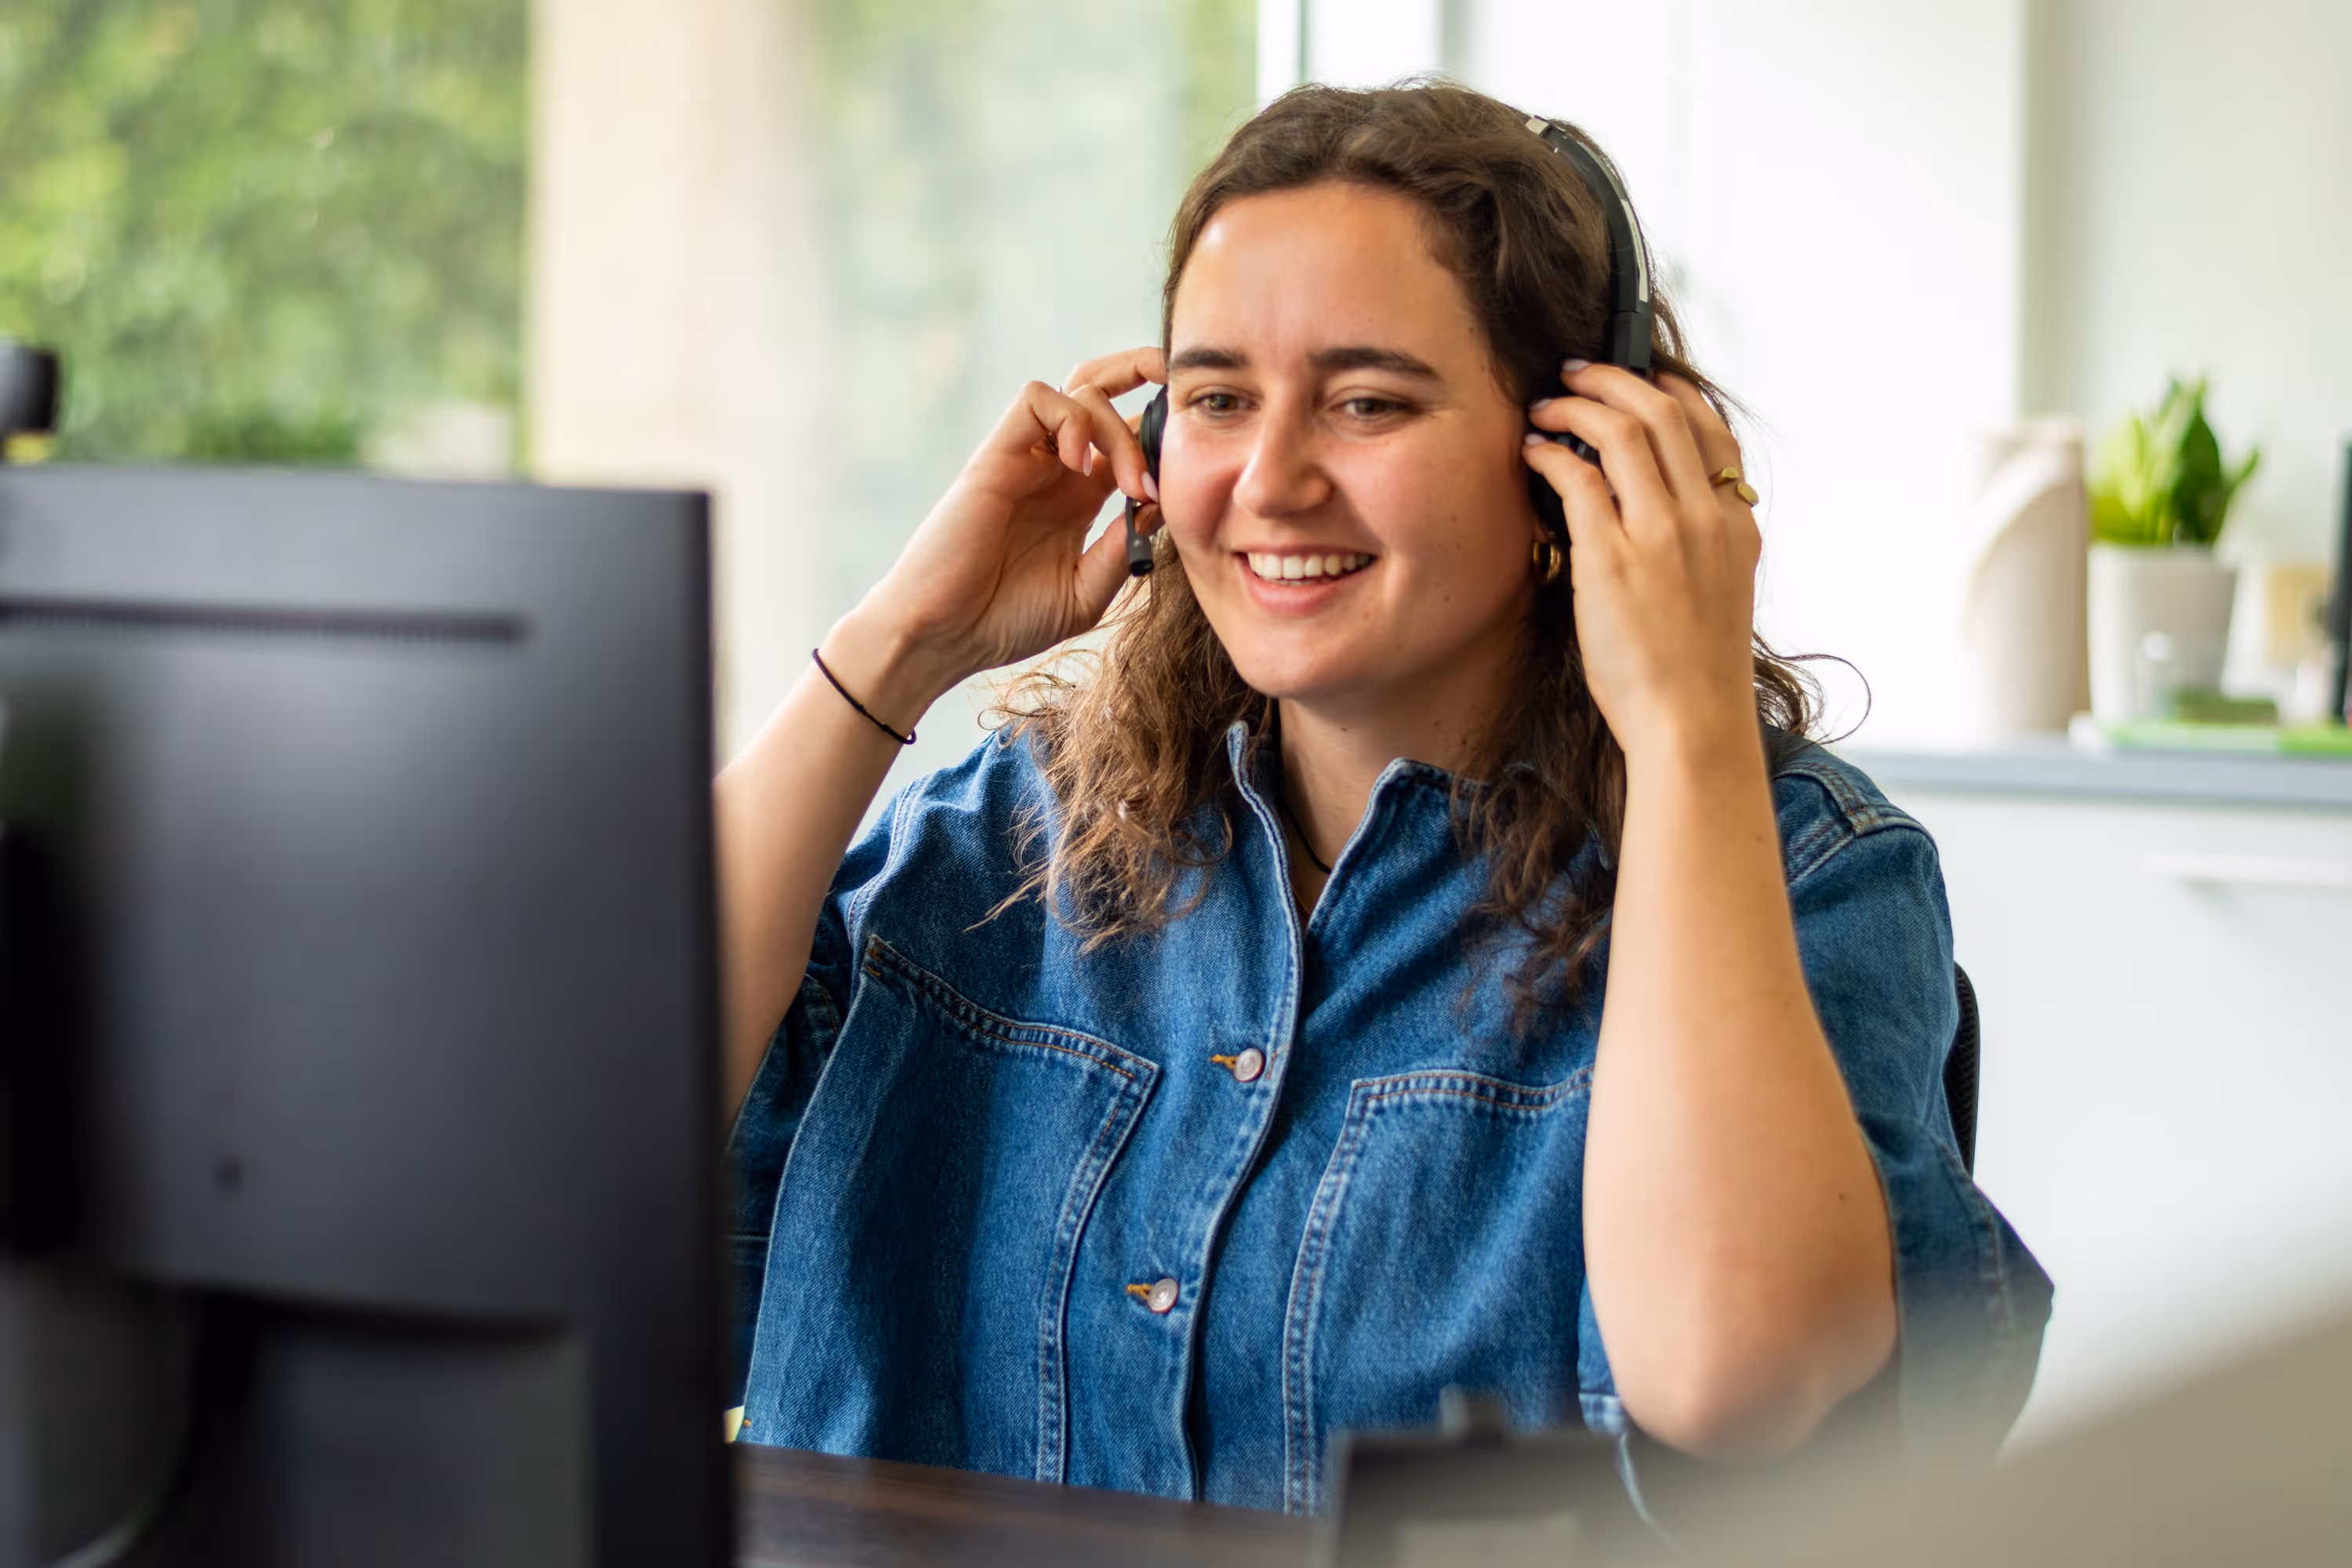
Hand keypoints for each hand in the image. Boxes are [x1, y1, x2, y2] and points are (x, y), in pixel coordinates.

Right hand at [837, 347, 1165, 707]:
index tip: (1193, 467)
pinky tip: (1080, 465)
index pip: (1127, 435)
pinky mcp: (996, 455)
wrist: (943, 636)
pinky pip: (1037, 399)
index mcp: (1079, 497)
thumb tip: (1160, 504)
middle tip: (1183, 405)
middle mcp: (1055, 468)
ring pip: (1080, 390)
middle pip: (1102, 388)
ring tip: (1130, 483)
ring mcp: (1026, 458)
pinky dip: (1070, 417)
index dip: (1163, 434)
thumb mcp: (1086, 592)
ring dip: (1118, 427)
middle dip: (1146, 376)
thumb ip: (1123, 549)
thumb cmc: (1005, 621)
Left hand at [1521, 363, 1761, 765]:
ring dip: (1576, 406)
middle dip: (1614, 379)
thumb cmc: (1695, 670)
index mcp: (1736, 523)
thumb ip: (1701, 541)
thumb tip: (1662, 509)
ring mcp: (1661, 534)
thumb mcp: (1721, 590)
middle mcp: (1704, 517)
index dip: (1668, 391)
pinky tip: (1533, 454)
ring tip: (1546, 407)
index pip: (1710, 428)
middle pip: (1663, 412)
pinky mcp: (1612, 558)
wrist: (1692, 722)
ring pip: (1621, 431)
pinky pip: (1577, 478)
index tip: (1637, 379)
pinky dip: (1551, 454)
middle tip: (1576, 373)